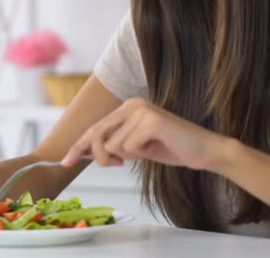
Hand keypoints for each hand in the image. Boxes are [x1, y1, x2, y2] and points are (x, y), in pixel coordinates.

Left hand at [62, 97, 233, 171]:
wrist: (204, 151)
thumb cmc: (172, 148)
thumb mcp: (137, 147)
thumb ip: (114, 145)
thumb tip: (86, 151)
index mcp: (128, 107)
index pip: (96, 127)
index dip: (79, 146)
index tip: (65, 162)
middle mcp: (133, 104)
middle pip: (98, 134)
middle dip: (99, 155)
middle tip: (115, 165)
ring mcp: (142, 110)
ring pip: (113, 145)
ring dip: (129, 156)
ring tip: (148, 150)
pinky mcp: (151, 120)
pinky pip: (129, 148)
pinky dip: (140, 155)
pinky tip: (156, 148)